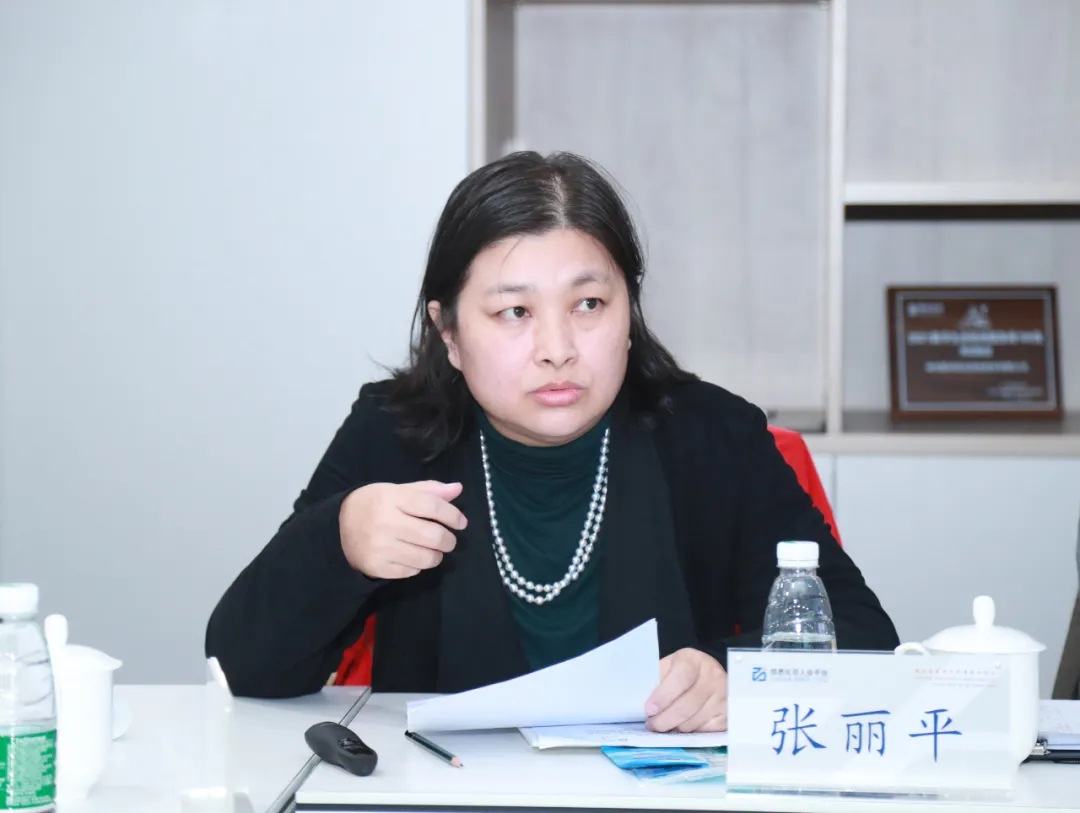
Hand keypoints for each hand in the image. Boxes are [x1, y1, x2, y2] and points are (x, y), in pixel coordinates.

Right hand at [339, 481, 467, 578]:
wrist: (339, 528)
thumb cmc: (374, 504)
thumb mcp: (397, 490)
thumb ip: (428, 490)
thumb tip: (458, 489)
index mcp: (391, 498)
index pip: (431, 506)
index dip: (452, 515)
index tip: (461, 522)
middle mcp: (385, 523)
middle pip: (432, 535)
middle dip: (448, 540)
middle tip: (449, 540)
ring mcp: (380, 547)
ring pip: (425, 557)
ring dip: (437, 555)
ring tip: (434, 549)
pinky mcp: (377, 567)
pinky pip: (411, 571)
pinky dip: (419, 565)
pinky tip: (413, 556)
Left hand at [644, 648, 727, 732]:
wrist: (708, 674)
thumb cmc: (681, 672)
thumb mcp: (667, 667)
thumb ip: (655, 682)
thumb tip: (640, 704)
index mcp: (693, 660)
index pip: (681, 678)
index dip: (663, 696)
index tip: (649, 709)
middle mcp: (713, 676)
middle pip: (688, 704)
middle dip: (665, 719)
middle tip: (651, 725)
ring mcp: (723, 696)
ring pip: (695, 721)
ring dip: (676, 728)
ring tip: (664, 726)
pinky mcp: (728, 714)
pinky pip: (706, 731)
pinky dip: (690, 733)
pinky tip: (681, 727)